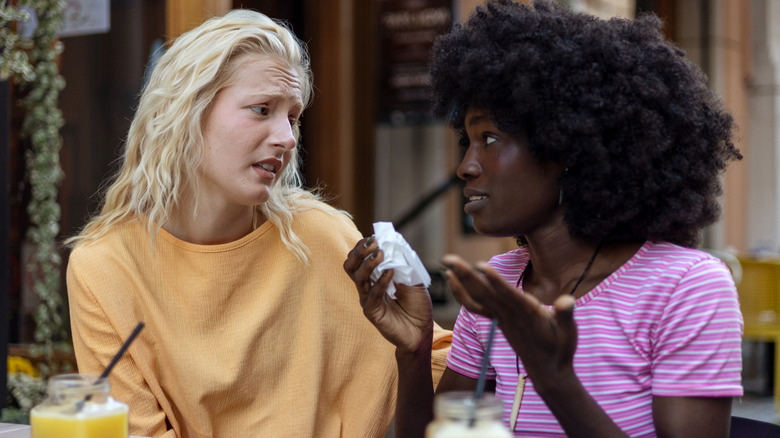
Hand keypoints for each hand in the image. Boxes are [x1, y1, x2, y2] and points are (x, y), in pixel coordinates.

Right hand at [344, 237, 433, 353]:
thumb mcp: (413, 279)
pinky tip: (390, 272)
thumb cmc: (417, 306)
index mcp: (374, 277)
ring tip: (380, 254)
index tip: (374, 237)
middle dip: (359, 251)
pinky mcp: (372, 311)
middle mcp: (367, 286)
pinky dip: (381, 281)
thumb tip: (394, 244)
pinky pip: (372, 294)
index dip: (363, 246)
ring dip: (369, 263)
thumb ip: (403, 264)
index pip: (360, 258)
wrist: (422, 331)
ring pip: (358, 277)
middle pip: (351, 266)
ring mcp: (368, 299)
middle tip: (371, 242)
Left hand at [441, 254, 577, 379]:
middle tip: (448, 258)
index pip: (509, 296)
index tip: (481, 266)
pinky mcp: (497, 320)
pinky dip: (462, 293)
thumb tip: (567, 300)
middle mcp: (510, 315)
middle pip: (485, 293)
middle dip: (467, 275)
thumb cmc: (560, 348)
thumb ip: (566, 315)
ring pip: (477, 297)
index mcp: (528, 314)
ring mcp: (501, 318)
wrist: (547, 371)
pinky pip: (475, 306)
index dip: (496, 281)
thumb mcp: (569, 333)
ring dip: (460, 280)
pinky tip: (452, 279)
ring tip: (446, 262)